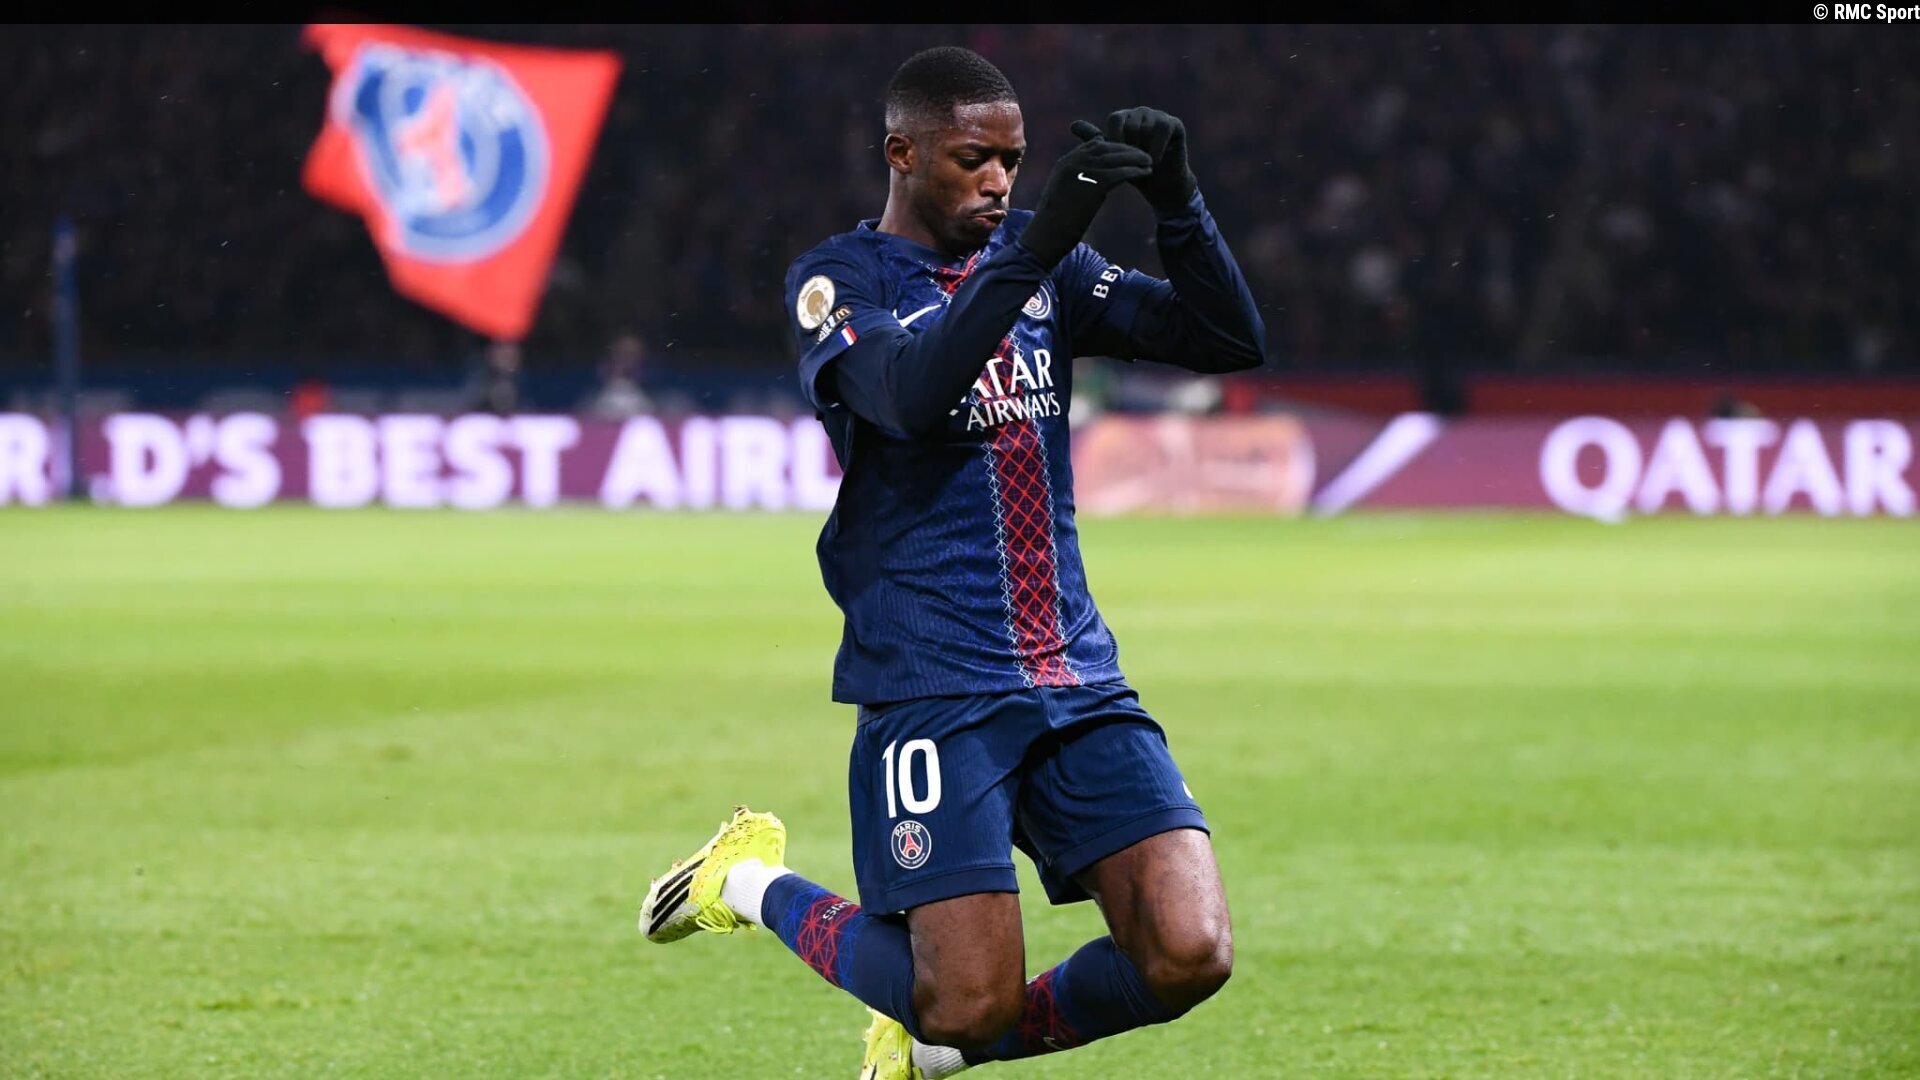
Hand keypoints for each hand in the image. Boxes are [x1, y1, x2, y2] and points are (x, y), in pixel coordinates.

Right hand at [1017, 120, 1153, 267]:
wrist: (1044, 238)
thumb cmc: (1053, 225)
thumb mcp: (1063, 197)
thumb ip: (1077, 185)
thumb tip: (1095, 187)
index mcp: (1064, 164)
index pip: (1093, 145)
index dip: (1113, 147)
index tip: (1127, 152)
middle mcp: (1072, 163)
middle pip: (1105, 147)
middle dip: (1126, 149)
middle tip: (1143, 154)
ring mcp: (1081, 173)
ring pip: (1114, 157)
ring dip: (1135, 158)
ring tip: (1150, 161)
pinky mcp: (1092, 186)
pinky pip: (1119, 172)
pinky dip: (1134, 170)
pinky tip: (1146, 172)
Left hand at [1103, 107, 1196, 213]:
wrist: (1158, 185)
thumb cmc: (1132, 171)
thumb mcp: (1110, 158)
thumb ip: (1094, 140)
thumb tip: (1073, 124)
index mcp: (1123, 118)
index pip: (1115, 120)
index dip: (1116, 139)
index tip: (1117, 159)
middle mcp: (1140, 113)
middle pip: (1130, 124)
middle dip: (1131, 148)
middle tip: (1134, 163)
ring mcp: (1158, 116)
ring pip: (1146, 127)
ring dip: (1144, 150)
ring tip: (1144, 163)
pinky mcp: (1174, 123)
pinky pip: (1162, 129)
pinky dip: (1157, 147)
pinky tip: (1154, 160)